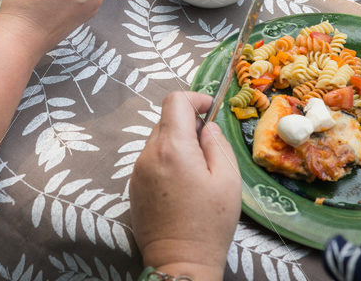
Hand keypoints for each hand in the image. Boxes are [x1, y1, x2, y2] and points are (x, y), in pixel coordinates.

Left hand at [130, 92, 240, 280]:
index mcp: (173, 147)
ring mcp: (137, 169)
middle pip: (166, 119)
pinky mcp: (133, 184)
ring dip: (176, 142)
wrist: (180, 262)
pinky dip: (165, 159)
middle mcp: (149, 153)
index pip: (174, 101)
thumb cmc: (209, 223)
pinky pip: (150, 158)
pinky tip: (180, 183)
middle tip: (207, 146)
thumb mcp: (228, 180)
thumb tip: (207, 126)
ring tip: (195, 170)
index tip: (209, 110)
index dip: (194, 98)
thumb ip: (217, 144)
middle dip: (187, 123)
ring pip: (157, 139)